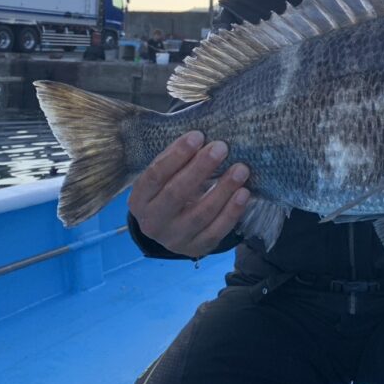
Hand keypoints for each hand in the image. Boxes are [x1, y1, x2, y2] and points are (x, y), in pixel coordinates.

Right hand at [128, 131, 249, 257]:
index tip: (198, 136)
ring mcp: (174, 239)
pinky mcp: (196, 248)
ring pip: (200, 214)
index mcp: (139, 199)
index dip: (176, 155)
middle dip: (200, 168)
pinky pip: (216, 230)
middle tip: (221, 148)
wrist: (170, 227)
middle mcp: (152, 222)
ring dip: (223, 189)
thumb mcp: (165, 175)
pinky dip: (232, 211)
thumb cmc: (169, 188)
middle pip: (176, 194)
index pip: (155, 175)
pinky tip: (243, 193)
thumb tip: (201, 136)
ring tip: (241, 169)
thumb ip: (177, 157)